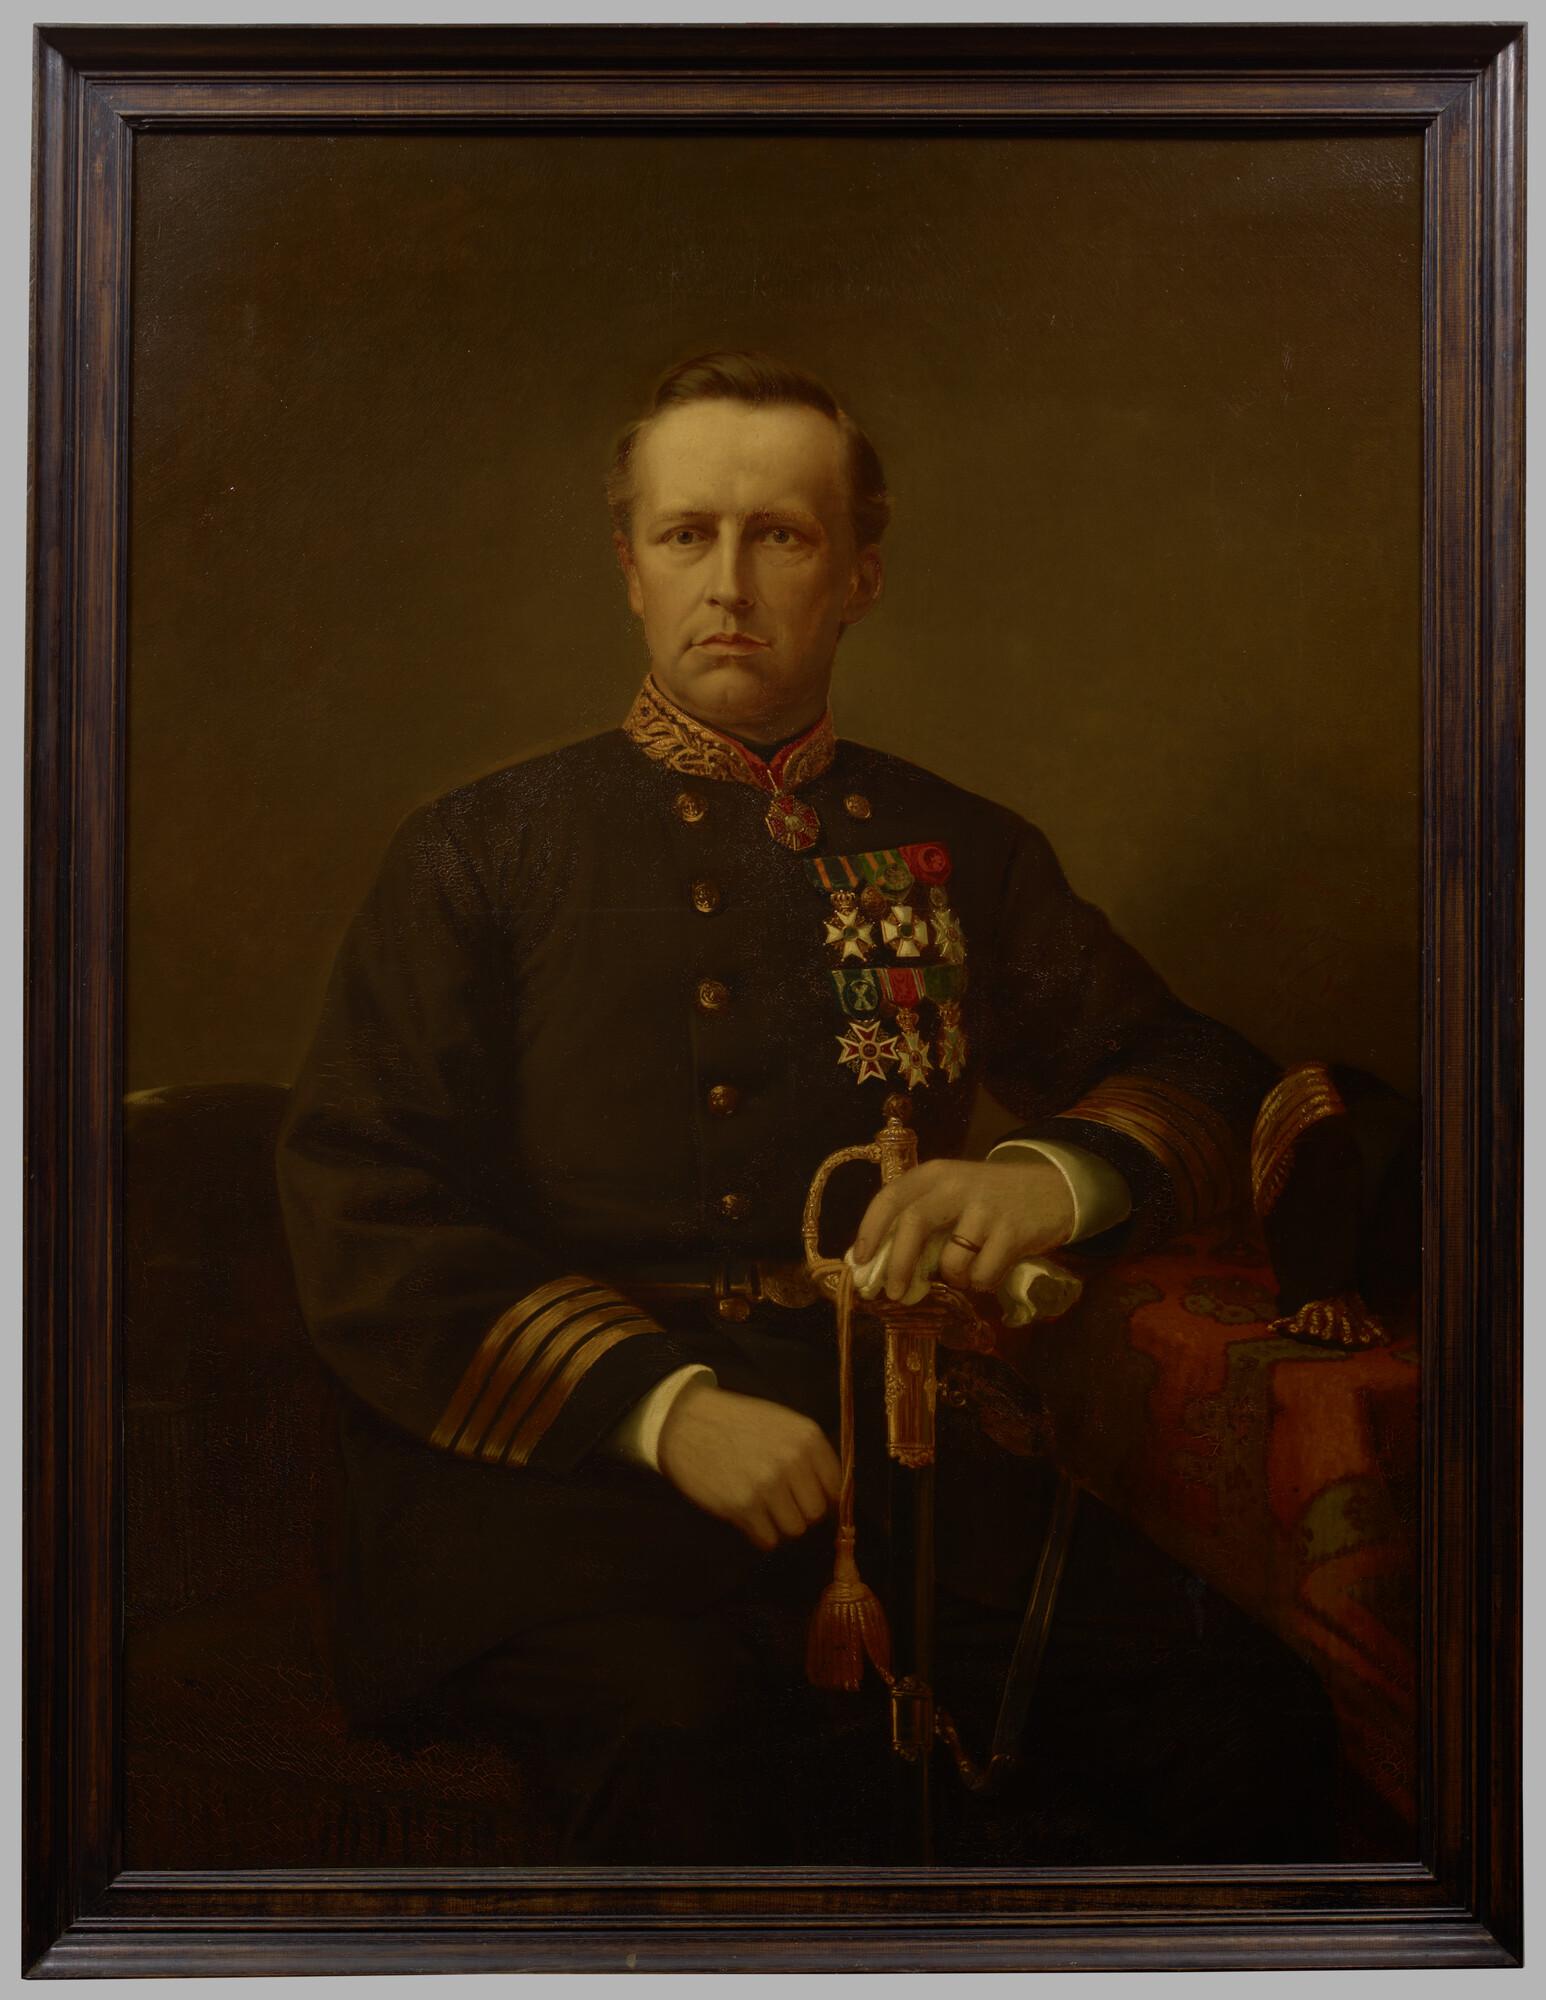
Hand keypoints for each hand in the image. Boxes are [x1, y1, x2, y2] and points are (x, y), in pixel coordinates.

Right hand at [656, 1383, 840, 1550]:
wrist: (685, 1421)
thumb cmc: (737, 1422)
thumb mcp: (781, 1424)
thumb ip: (809, 1454)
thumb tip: (833, 1497)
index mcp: (807, 1437)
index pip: (836, 1486)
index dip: (823, 1496)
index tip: (808, 1497)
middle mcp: (792, 1460)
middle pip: (816, 1513)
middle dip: (800, 1511)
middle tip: (781, 1502)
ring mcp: (768, 1485)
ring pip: (794, 1529)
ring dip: (780, 1525)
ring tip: (762, 1507)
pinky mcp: (743, 1507)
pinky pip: (768, 1540)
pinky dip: (760, 1534)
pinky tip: (748, 1515)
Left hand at [853, 1156, 1076, 1300]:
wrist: (1053, 1188)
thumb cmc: (991, 1199)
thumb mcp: (954, 1195)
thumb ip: (921, 1219)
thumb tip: (876, 1262)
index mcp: (935, 1174)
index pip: (891, 1197)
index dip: (870, 1230)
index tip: (860, 1261)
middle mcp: (957, 1185)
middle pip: (913, 1223)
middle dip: (899, 1264)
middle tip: (894, 1293)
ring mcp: (986, 1208)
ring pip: (951, 1260)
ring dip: (953, 1278)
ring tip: (966, 1271)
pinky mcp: (1013, 1232)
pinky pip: (983, 1274)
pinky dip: (982, 1282)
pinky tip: (991, 1268)